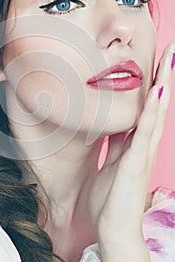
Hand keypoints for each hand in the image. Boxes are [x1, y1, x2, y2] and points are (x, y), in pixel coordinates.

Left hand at [88, 43, 174, 257]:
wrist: (113, 228)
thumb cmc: (111, 199)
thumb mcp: (109, 163)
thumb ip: (114, 145)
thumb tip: (114, 128)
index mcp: (135, 144)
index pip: (145, 108)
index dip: (151, 85)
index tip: (154, 64)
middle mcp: (143, 143)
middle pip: (156, 104)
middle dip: (163, 77)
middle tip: (170, 50)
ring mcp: (143, 151)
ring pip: (156, 111)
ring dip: (163, 83)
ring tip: (170, 58)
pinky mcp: (137, 160)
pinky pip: (145, 130)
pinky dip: (152, 110)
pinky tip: (158, 90)